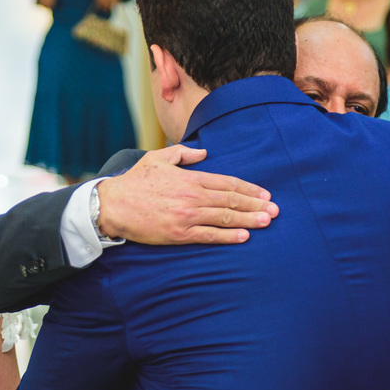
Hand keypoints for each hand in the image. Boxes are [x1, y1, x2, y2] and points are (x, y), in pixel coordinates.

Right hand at [95, 145, 276, 243]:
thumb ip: (183, 154)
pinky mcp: (179, 234)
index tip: (264, 194)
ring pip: (225, 218)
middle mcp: (193, 197)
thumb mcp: (158, 158)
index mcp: (190, 178)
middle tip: (275, 210)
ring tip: (267, 221)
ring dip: (249, 220)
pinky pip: (209, 236)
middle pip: (232, 201)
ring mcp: (187, 217)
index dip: (249, 189)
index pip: (227, 183)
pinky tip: (244, 236)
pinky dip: (228, 236)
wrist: (114, 205)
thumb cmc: (136, 181)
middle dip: (256, 205)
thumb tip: (203, 153)